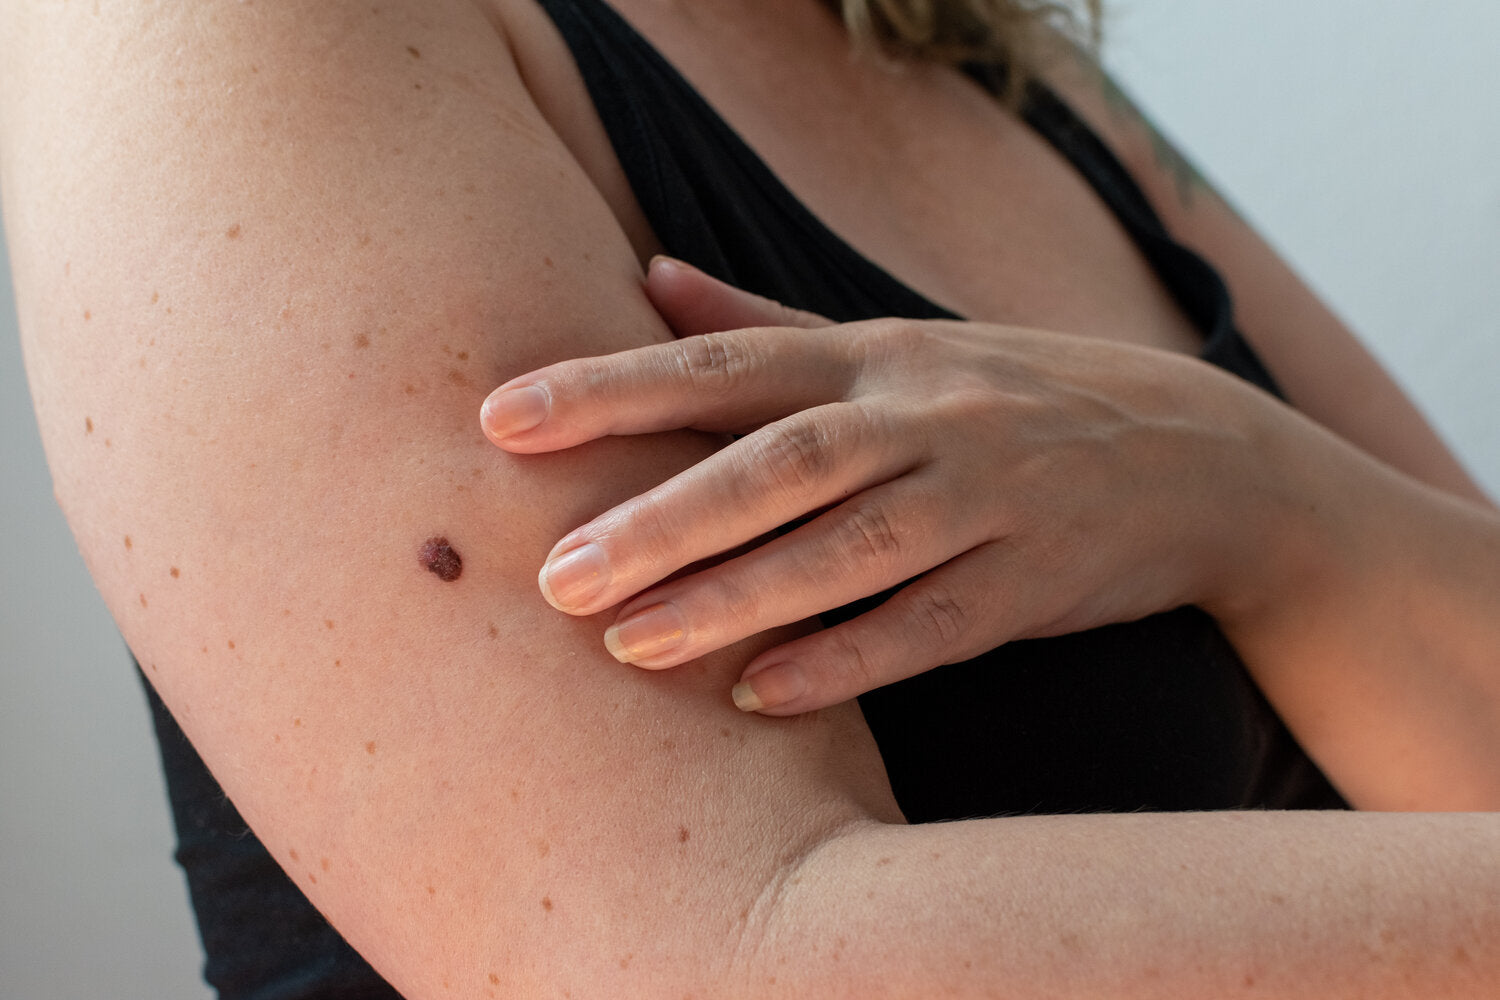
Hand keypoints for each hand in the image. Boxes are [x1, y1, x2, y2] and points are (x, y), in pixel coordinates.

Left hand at [480, 258, 1282, 714]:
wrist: (1198, 453)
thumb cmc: (1011, 393)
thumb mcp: (896, 342)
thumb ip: (766, 319)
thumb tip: (647, 274)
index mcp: (876, 356)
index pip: (726, 362)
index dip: (614, 387)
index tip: (503, 419)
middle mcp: (926, 415)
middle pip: (780, 460)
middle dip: (662, 515)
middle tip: (552, 574)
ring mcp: (985, 498)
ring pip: (849, 548)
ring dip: (735, 597)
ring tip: (627, 643)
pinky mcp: (1030, 583)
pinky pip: (930, 625)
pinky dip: (845, 661)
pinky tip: (759, 696)